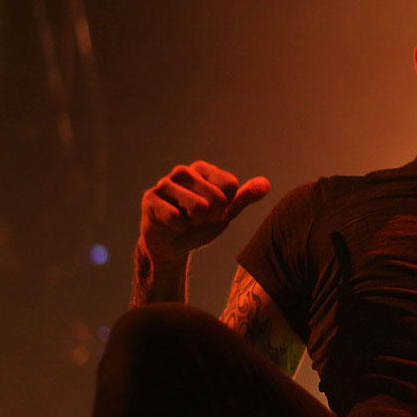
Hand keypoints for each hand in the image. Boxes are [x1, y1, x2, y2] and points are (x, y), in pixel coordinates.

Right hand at [139, 161, 270, 264]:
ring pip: (198, 206)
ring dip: (195, 222)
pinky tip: (172, 226)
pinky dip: (179, 228)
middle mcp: (183, 172)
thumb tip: (266, 184)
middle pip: (217, 197)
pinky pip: (175, 217)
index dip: (226, 206)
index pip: (230, 185)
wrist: (171, 247)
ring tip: (187, 221)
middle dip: (211, 217)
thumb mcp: (225, 213)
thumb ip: (244, 197)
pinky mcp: (150, 200)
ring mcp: (164, 184)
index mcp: (203, 170)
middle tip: (198, 219)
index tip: (214, 212)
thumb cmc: (199, 225)